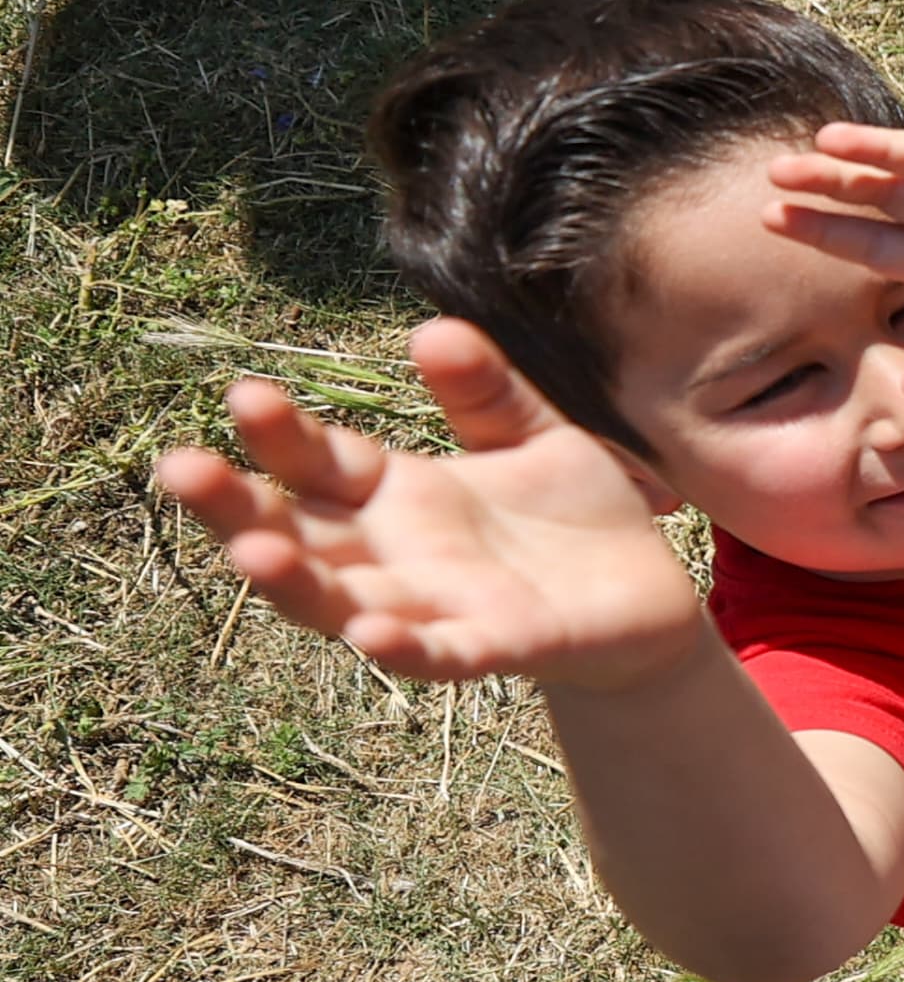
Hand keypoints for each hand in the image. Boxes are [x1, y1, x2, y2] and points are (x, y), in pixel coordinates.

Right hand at [153, 327, 711, 693]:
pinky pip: (438, 653)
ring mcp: (435, 605)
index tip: (244, 393)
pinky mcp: (494, 646)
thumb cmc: (570, 512)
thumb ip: (485, 390)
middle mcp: (393, 552)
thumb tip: (434, 328)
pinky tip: (374, 635)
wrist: (645, 594)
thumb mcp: (531, 432)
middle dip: (234, 506)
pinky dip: (404, 647)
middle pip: (295, 531)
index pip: (317, 460)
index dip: (280, 433)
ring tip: (252, 552)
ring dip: (294, 582)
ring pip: (340, 601)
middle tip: (180, 468)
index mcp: (392, 492)